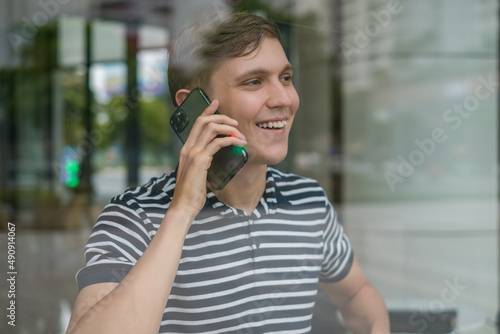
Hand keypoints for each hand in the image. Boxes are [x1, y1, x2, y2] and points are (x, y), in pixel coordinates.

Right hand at [169, 99, 246, 218]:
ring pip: (211, 128)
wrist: (184, 206)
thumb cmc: (191, 192)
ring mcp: (193, 153)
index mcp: (186, 149)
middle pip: (203, 121)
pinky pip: (217, 143)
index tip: (216, 103)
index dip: (207, 111)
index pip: (196, 123)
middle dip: (221, 117)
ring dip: (228, 128)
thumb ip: (204, 161)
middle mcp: (188, 148)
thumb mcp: (197, 173)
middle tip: (235, 122)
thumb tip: (217, 154)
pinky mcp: (200, 160)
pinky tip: (238, 143)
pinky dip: (230, 140)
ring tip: (240, 134)